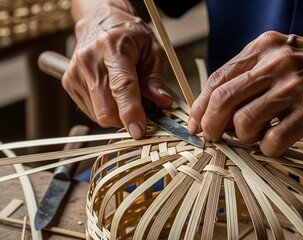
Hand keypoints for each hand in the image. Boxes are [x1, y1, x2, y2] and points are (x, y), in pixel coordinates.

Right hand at [63, 3, 172, 138]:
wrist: (100, 21)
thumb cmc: (128, 35)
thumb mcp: (152, 49)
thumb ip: (156, 79)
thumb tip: (162, 103)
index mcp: (112, 47)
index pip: (121, 86)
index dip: (130, 112)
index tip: (138, 131)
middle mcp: (88, 60)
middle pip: (107, 109)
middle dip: (128, 118)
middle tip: (143, 110)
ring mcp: (75, 73)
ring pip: (99, 115)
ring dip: (118, 114)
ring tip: (125, 93)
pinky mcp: (69, 84)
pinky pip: (92, 112)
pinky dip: (107, 110)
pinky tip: (112, 94)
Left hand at [188, 31, 302, 156]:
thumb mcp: (284, 55)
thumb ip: (253, 74)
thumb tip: (221, 107)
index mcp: (264, 48)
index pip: (218, 78)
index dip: (201, 104)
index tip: (195, 122)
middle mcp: (276, 63)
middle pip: (223, 99)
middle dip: (210, 124)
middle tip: (210, 137)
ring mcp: (294, 86)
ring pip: (244, 121)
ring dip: (242, 138)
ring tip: (254, 137)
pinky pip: (273, 140)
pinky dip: (267, 149)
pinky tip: (274, 145)